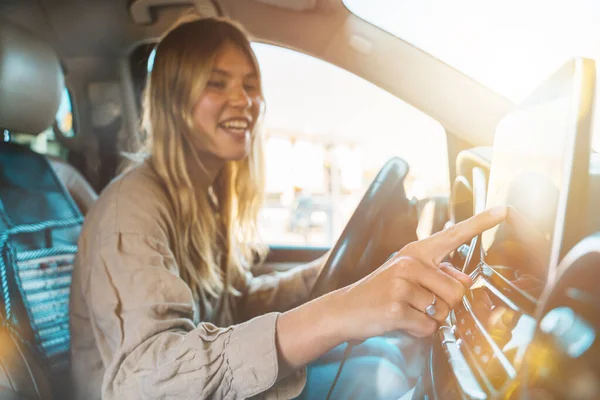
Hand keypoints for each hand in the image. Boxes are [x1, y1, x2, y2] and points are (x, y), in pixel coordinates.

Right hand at [333, 206, 506, 339]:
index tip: (504, 209)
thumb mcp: (407, 277)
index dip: (481, 222)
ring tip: (407, 312)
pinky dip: (418, 331)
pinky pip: (427, 327)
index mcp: (415, 252)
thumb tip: (467, 280)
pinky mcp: (396, 307)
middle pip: (458, 291)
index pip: (453, 235)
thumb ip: (439, 275)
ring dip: (430, 320)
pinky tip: (400, 322)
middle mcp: (410, 263)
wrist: (345, 309)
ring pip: (444, 312)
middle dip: (446, 307)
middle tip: (420, 306)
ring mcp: (402, 284)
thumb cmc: (380, 293)